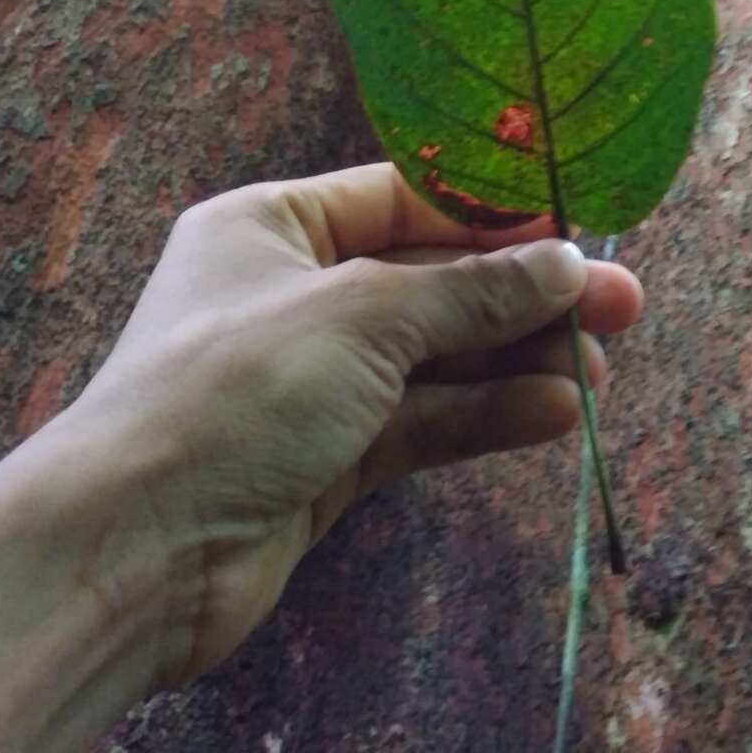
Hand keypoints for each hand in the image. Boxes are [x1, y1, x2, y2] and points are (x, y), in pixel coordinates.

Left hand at [68, 164, 643, 686]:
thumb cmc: (231, 393)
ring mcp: (309, 382)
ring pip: (435, 358)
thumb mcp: (362, 316)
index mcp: (272, 226)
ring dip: (516, 360)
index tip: (580, 227)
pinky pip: (422, 423)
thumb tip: (568, 263)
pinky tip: (553, 414)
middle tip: (622, 306)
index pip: (404, 199)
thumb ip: (472, 291)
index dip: (495, 213)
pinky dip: (484, 416)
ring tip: (597, 371)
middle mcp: (291, 294)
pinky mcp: (325, 462)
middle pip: (430, 282)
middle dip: (523, 295)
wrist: (129, 554)